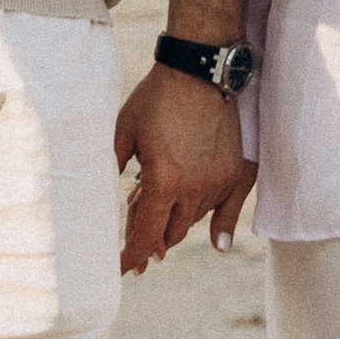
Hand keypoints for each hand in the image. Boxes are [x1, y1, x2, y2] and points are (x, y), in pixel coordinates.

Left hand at [115, 64, 257, 273]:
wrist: (197, 69)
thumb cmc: (156, 99)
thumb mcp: (123, 134)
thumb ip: (112, 170)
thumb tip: (102, 200)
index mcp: (164, 183)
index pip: (145, 236)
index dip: (131, 257)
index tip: (122, 269)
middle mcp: (195, 189)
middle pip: (170, 234)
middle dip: (150, 238)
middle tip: (136, 231)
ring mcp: (219, 181)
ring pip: (194, 221)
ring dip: (175, 221)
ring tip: (157, 200)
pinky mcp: (237, 171)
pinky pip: (230, 210)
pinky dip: (222, 228)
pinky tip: (218, 244)